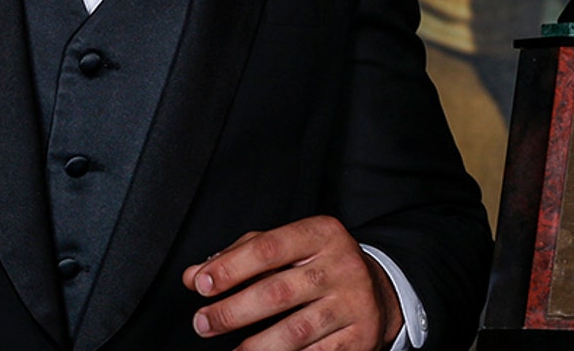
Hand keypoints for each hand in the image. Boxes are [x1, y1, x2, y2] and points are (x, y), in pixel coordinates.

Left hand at [182, 216, 403, 349]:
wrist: (378, 290)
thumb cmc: (319, 265)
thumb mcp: (285, 249)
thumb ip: (239, 257)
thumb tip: (195, 276)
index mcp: (321, 233)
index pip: (269, 248)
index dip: (231, 267)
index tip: (203, 285)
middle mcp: (341, 265)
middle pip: (278, 292)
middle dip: (233, 311)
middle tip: (203, 323)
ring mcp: (354, 302)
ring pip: (297, 330)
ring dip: (256, 345)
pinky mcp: (361, 336)